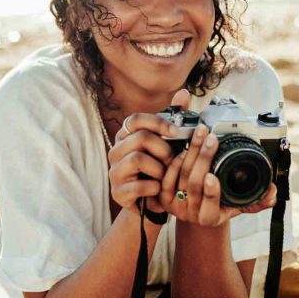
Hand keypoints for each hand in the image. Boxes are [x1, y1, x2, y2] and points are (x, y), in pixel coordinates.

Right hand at [107, 93, 184, 215]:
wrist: (151, 204)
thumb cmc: (159, 170)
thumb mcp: (168, 145)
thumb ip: (175, 119)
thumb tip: (184, 93)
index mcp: (126, 136)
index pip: (135, 119)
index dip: (157, 122)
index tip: (176, 131)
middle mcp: (116, 151)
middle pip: (140, 137)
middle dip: (162, 148)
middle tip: (172, 159)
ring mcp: (114, 172)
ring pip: (137, 159)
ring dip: (159, 168)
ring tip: (164, 176)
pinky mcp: (117, 193)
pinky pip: (138, 186)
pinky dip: (153, 187)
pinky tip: (157, 189)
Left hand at [158, 121, 277, 227]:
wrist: (197, 211)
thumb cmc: (221, 205)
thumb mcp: (240, 205)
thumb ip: (259, 200)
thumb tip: (273, 192)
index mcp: (211, 218)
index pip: (210, 207)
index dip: (210, 192)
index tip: (212, 177)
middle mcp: (191, 214)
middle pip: (194, 184)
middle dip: (203, 158)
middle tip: (211, 138)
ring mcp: (175, 205)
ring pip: (181, 175)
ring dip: (191, 151)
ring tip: (201, 134)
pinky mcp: (163, 196)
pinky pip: (167, 176)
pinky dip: (176, 160)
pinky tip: (185, 147)